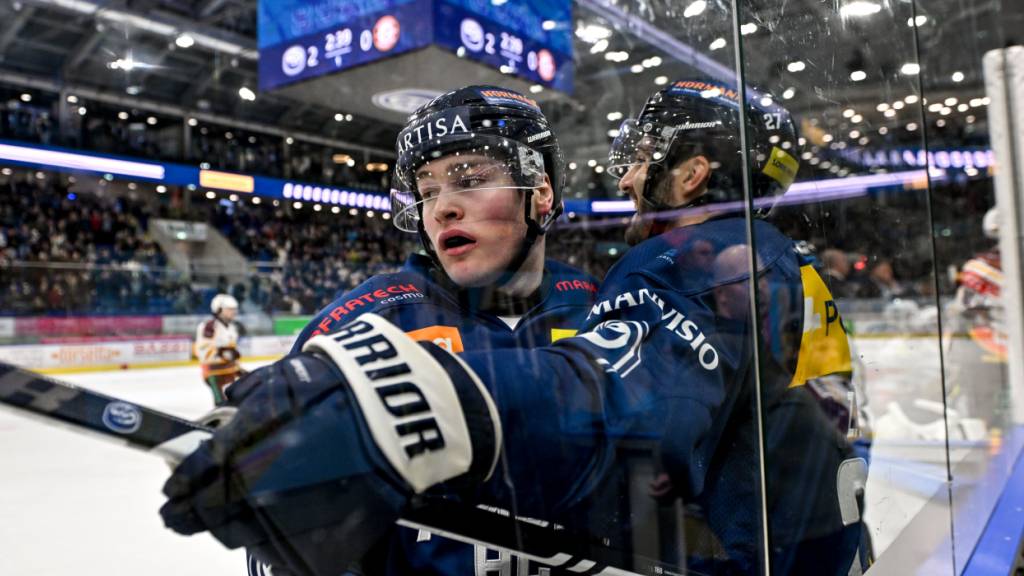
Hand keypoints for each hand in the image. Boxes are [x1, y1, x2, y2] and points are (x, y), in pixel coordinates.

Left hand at [161, 314, 500, 575]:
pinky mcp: (318, 545)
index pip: (192, 478)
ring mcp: (287, 522)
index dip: (177, 489)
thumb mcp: (283, 380)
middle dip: (195, 514)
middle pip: (211, 516)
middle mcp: (255, 491)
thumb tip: (223, 415)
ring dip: (234, 528)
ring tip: (241, 516)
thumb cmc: (340, 389)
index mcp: (241, 450)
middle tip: (186, 513)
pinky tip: (279, 528)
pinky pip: (283, 554)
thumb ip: (245, 401)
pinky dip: (277, 543)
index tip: (169, 495)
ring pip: (242, 538)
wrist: (398, 415)